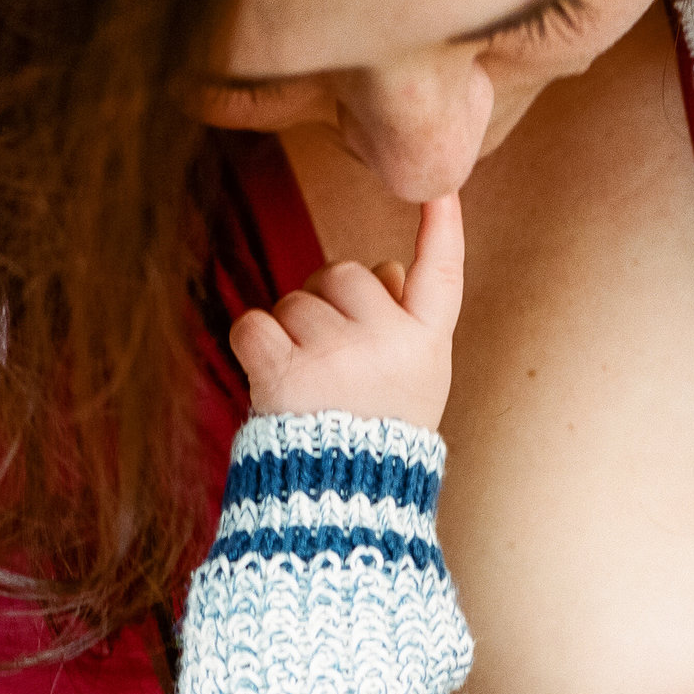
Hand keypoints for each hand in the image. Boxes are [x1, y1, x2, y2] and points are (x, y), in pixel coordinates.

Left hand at [229, 192, 463, 429]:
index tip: (440, 186)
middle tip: (329, 359)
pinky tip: (269, 379)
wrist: (336, 507)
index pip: (441, 274)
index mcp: (427, 346)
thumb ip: (405, 326)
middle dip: (326, 303)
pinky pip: (253, 323)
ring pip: (294, 299)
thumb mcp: (415, 386)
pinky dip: (251, 346)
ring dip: (289, 331)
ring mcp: (338, 355)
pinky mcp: (286, 371)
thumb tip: (383, 267)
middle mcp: (388, 343)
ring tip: (306, 384)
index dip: (442, 227)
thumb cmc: (373, 439)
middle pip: (343, 273)